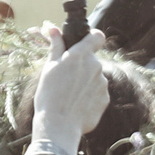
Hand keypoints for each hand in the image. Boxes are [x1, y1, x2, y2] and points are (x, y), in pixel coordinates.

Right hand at [31, 25, 110, 151]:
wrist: (58, 126)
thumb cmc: (49, 95)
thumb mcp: (49, 68)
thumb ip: (56, 46)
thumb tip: (53, 28)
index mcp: (81, 55)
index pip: (97, 36)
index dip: (92, 38)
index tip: (84, 43)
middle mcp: (96, 66)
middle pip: (92, 60)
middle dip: (81, 67)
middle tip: (65, 79)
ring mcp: (103, 83)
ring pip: (94, 78)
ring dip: (85, 83)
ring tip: (69, 96)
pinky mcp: (105, 99)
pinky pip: (97, 93)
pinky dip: (89, 97)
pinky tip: (76, 106)